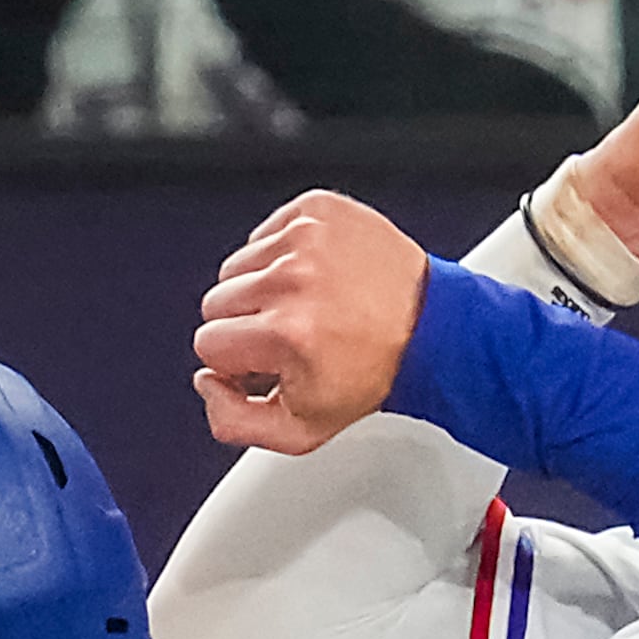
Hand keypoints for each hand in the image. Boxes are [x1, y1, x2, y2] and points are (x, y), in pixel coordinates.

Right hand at [192, 190, 428, 453]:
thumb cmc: (375, 374)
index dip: (238, 361)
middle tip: (293, 336)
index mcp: (286, 331)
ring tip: (309, 306)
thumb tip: (206, 383)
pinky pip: (266, 233)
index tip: (272, 362)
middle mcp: (294, 278)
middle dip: (247, 325)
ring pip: (238, 266)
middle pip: (217, 302)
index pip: (209, 344)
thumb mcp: (302, 429)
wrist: (432, 329)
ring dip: (263, 289)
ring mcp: (307, 238)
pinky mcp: (318, 210)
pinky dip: (283, 255)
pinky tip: (317, 278)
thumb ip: (234, 420)